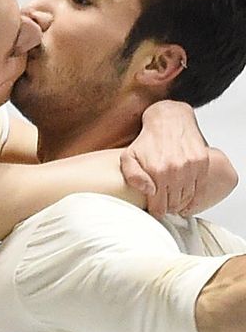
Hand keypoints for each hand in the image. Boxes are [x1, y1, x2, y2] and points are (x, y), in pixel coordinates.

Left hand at [120, 100, 208, 217]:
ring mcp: (191, 166)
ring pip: (187, 198)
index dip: (155, 212)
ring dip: (180, 204)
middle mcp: (176, 170)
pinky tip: (186, 199)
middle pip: (173, 204)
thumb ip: (132, 176)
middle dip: (167, 208)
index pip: (158, 205)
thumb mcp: (128, 157)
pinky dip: (194, 197)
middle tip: (163, 208)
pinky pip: (200, 188)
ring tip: (172, 203)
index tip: (154, 211)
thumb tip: (148, 191)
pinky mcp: (202, 162)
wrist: (169, 119)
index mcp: (157, 171)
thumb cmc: (147, 140)